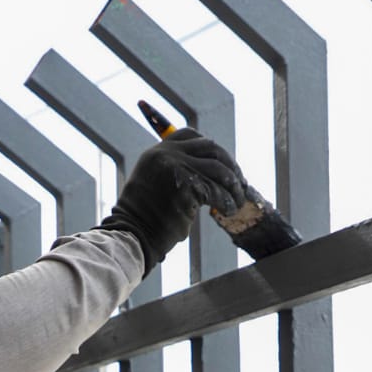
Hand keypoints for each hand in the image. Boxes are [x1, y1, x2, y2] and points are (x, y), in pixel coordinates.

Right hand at [100, 129, 245, 271]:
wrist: (132, 235)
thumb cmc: (144, 219)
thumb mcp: (154, 185)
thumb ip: (175, 171)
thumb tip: (208, 171)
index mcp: (156, 152)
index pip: (190, 135)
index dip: (211, 147)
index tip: (223, 163)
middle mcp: (166, 154)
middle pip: (210, 147)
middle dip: (230, 164)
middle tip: (238, 183)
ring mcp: (176, 167)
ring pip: (219, 168)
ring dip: (233, 185)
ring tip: (237, 200)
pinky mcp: (186, 185)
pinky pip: (217, 189)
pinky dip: (228, 201)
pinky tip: (229, 210)